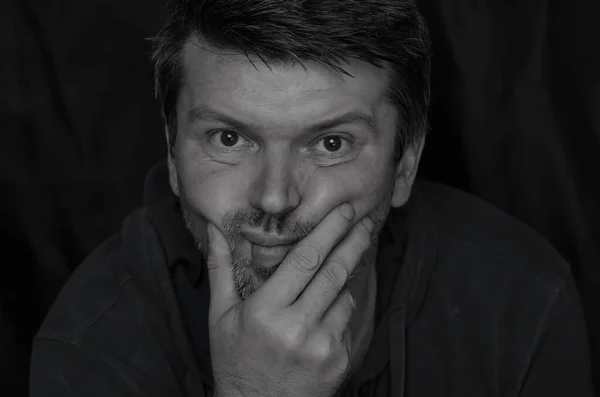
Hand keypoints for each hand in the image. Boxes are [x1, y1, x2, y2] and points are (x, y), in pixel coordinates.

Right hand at [205, 203, 373, 396]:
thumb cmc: (236, 361)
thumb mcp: (220, 317)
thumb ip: (221, 269)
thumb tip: (214, 230)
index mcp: (265, 311)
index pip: (305, 260)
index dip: (328, 231)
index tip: (343, 211)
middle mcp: (296, 327)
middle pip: (334, 272)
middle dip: (353, 241)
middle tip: (365, 221)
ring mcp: (321, 346)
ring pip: (344, 295)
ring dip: (346, 276)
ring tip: (346, 260)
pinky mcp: (338, 360)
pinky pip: (347, 321)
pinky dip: (341, 306)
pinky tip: (329, 306)